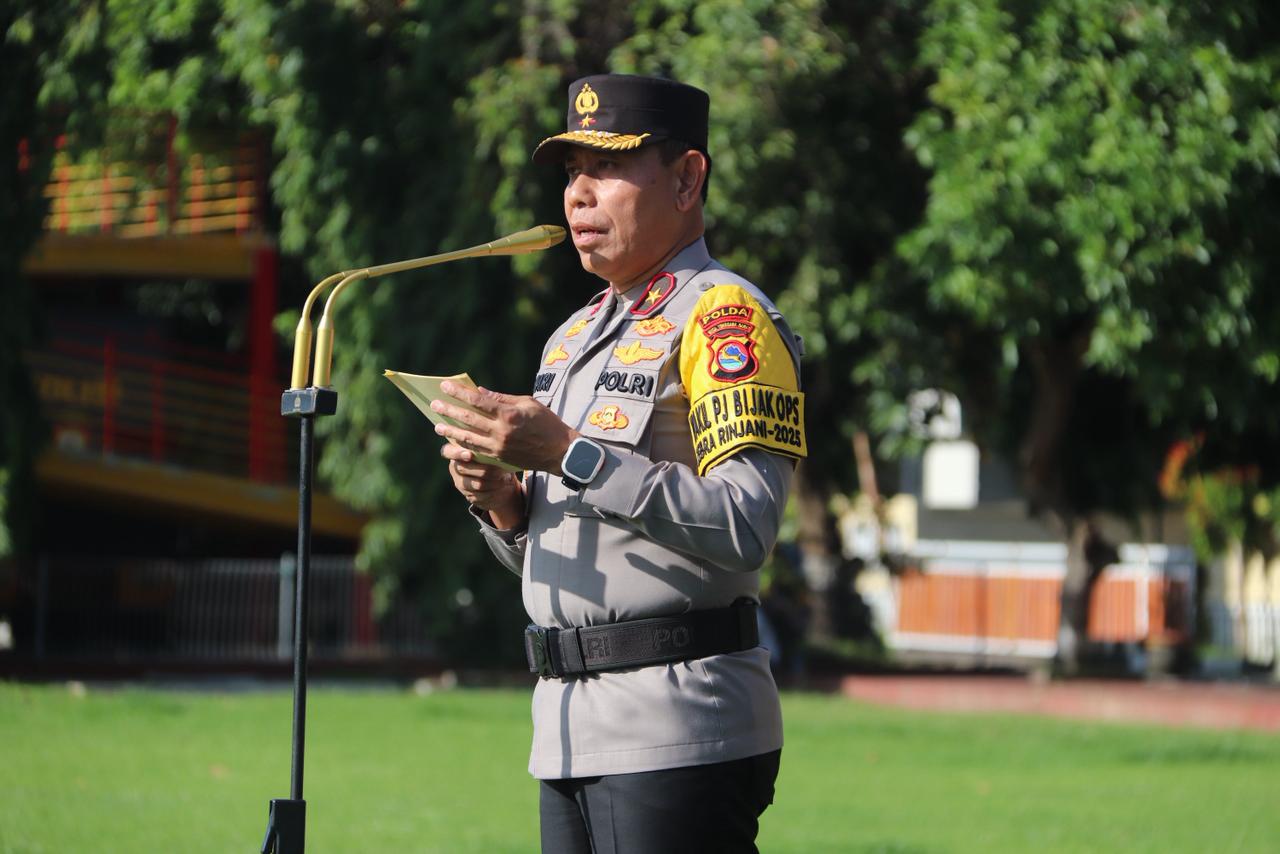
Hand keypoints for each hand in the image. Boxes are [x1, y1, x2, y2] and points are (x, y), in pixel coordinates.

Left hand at [430, 381, 578, 474]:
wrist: (559, 452)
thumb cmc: (546, 422)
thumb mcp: (528, 403)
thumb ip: (503, 398)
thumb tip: (480, 392)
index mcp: (509, 414)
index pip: (478, 401)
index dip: (459, 393)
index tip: (445, 386)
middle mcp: (502, 431)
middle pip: (469, 419)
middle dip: (449, 411)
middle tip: (434, 405)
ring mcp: (499, 447)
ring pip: (469, 438)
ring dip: (451, 431)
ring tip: (437, 427)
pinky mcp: (500, 458)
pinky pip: (476, 451)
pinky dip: (463, 445)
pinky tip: (454, 441)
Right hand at [440, 440, 523, 526]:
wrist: (501, 482)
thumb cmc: (495, 459)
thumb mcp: (490, 451)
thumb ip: (485, 448)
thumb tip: (492, 445)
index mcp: (457, 452)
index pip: (447, 451)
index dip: (456, 453)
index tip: (469, 455)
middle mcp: (456, 468)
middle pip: (464, 469)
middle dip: (485, 469)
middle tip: (500, 468)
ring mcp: (461, 483)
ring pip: (475, 484)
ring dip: (493, 481)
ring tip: (505, 477)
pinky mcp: (469, 496)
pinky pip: (481, 495)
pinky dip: (494, 490)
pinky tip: (502, 484)